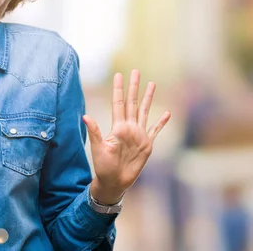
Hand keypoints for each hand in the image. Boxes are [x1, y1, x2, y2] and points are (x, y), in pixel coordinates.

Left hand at [83, 70, 170, 203]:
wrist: (114, 181)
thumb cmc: (103, 166)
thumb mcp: (98, 148)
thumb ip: (95, 132)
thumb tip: (86, 116)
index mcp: (118, 127)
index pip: (119, 103)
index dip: (119, 89)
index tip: (118, 74)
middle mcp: (129, 127)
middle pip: (132, 102)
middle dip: (134, 87)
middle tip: (135, 71)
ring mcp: (138, 135)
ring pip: (144, 111)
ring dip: (148, 98)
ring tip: (152, 83)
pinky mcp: (146, 145)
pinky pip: (155, 130)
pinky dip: (161, 122)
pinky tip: (167, 113)